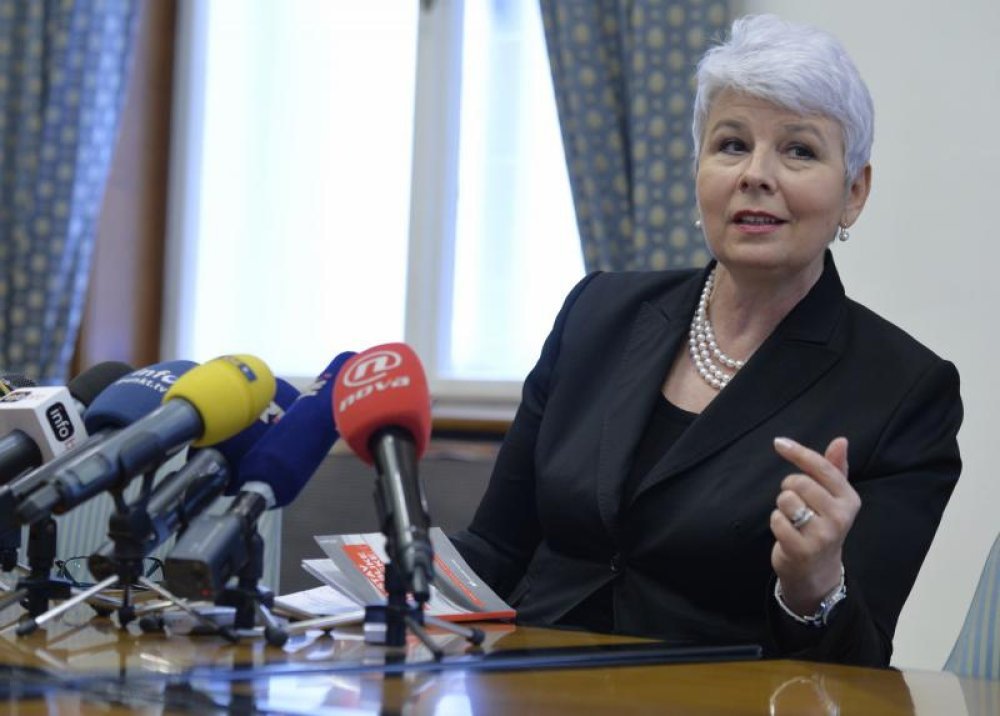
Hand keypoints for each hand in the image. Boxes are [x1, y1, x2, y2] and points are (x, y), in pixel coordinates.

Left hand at [770, 436, 860, 614]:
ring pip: (786, 499)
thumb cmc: (821, 526)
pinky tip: (787, 533)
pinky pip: (777, 520)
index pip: (822, 467)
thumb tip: (841, 440)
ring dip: (782, 507)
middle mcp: (840, 517)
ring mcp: (822, 535)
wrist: (816, 571)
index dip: (798, 452)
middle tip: (796, 503)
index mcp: (849, 500)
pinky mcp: (803, 549)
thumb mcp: (832, 498)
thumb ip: (834, 469)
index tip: (778, 442)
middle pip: (799, 482)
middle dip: (789, 488)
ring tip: (793, 520)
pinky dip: (776, 522)